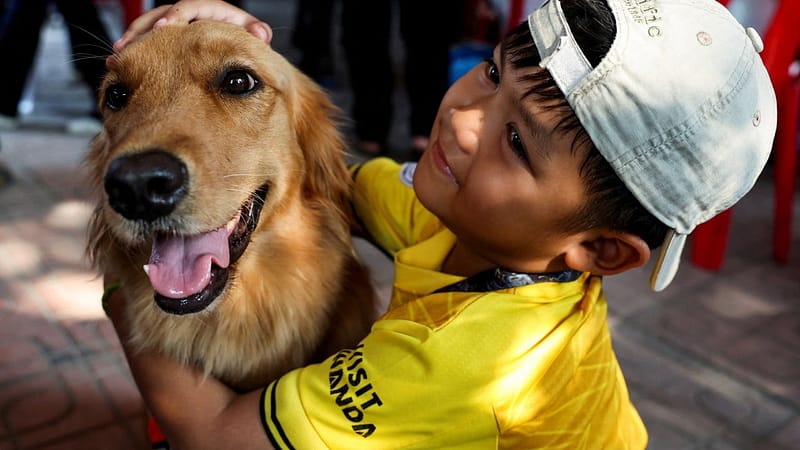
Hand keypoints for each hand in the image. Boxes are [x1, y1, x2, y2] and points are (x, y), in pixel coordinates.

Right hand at [113, 0, 271, 51]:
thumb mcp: (252, 35)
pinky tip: (118, 61)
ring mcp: (178, 26)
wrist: (238, 51)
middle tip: (131, 43)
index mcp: (212, 10)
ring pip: (149, 26)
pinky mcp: (168, 38)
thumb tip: (261, 33)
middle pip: (162, 14)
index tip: (166, 27)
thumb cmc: (245, 40)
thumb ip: (255, 32)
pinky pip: (146, 40)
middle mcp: (192, 15)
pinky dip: (133, 49)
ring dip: (133, 39)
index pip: (191, 6)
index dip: (177, 16)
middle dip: (145, 28)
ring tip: (119, 53)